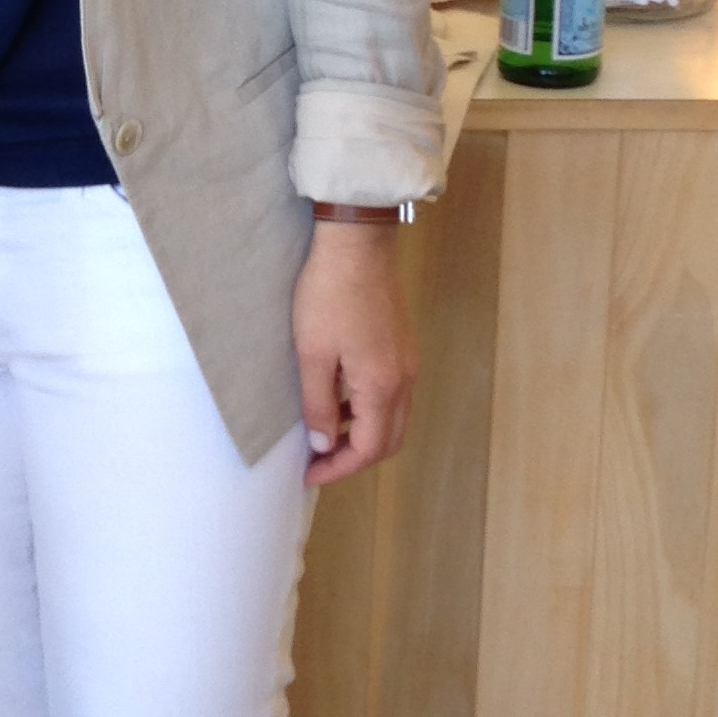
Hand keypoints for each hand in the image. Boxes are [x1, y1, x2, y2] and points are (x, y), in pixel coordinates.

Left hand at [292, 219, 415, 485]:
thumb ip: (319, 403)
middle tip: (319, 460)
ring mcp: (408, 360)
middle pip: (388, 440)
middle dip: (354, 456)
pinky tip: (341, 394)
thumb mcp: (312, 352)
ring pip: (393, 416)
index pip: (368, 449)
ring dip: (362, 431)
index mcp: (383, 386)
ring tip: (325, 429)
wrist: (356, 243)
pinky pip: (392, 392)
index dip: (338, 468)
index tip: (310, 473)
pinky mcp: (402, 344)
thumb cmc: (329, 294)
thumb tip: (323, 442)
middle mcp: (404, 379)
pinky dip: (369, 407)